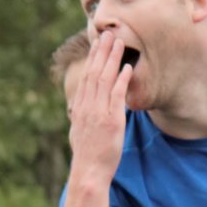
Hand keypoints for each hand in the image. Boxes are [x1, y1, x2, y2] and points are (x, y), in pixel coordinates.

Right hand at [69, 31, 132, 179]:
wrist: (88, 172)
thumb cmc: (87, 156)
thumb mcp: (79, 132)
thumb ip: (82, 118)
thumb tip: (82, 112)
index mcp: (81, 108)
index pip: (87, 77)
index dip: (93, 59)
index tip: (98, 45)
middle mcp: (88, 106)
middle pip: (94, 72)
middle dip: (101, 52)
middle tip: (107, 34)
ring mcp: (99, 112)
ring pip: (105, 79)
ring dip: (112, 59)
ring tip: (118, 43)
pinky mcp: (111, 121)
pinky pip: (117, 96)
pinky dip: (122, 80)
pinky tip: (127, 67)